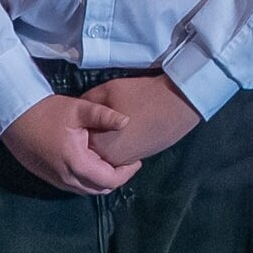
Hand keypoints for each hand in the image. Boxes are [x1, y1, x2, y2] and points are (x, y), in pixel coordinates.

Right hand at [1, 92, 142, 195]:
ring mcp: (56, 180)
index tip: (136, 160)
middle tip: (126, 162)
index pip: (110, 180)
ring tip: (111, 162)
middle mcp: (67, 177)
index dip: (127, 173)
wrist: (13, 116)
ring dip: (101, 180)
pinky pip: (74, 186)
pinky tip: (91, 162)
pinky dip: (87, 179)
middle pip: (100, 189)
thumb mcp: (78, 109)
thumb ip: (104, 116)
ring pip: (87, 190)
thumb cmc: (46, 111)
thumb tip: (127, 121)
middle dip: (117, 178)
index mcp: (77, 163)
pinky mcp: (48, 177)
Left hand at [87, 72, 202, 167]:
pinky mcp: (139, 158)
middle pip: (89, 149)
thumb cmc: (140, 95)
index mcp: (98, 143)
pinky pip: (119, 154)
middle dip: (90, 134)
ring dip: (104, 140)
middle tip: (97, 115)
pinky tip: (124, 127)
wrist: (176, 103)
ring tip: (113, 119)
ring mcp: (126, 161)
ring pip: (104, 153)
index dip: (77, 124)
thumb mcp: (104, 91)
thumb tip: (76, 113)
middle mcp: (110, 158)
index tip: (83, 113)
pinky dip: (117, 143)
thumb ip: (85, 105)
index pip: (76, 139)